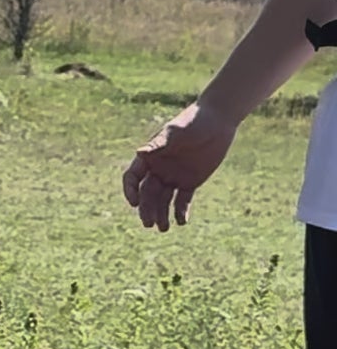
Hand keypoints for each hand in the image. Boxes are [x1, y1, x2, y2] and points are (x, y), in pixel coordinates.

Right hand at [122, 100, 236, 229]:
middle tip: (149, 223)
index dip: (131, 191)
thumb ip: (159, 143)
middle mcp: (158, 169)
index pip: (133, 177)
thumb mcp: (176, 131)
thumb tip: (139, 152)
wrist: (218, 120)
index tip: (134, 203)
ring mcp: (174, 177)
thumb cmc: (193, 121)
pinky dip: (180, 212)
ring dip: (161, 214)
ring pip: (163, 200)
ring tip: (163, 228)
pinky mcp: (190, 182)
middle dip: (147, 209)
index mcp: (149, 157)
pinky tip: (181, 222)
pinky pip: (182, 201)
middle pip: (147, 194)